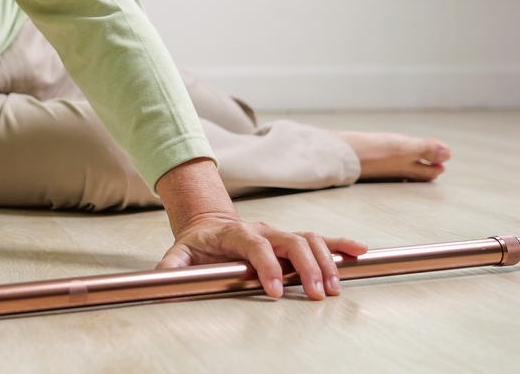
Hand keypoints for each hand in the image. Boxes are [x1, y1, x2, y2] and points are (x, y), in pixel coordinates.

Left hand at [154, 158, 367, 299]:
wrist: (208, 224)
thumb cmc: (197, 244)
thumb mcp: (178, 255)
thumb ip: (171, 268)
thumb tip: (159, 281)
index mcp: (234, 232)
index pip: (254, 244)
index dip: (265, 265)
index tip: (273, 290)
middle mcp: (262, 229)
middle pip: (290, 241)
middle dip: (305, 266)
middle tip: (316, 294)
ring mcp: (279, 233)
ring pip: (309, 239)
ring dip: (326, 261)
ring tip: (334, 288)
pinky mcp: (292, 239)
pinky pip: (320, 239)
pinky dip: (341, 244)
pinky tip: (360, 252)